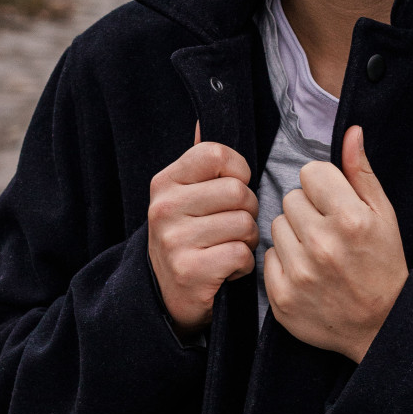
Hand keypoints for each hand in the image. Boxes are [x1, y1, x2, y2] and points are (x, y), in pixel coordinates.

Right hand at [148, 121, 258, 334]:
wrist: (165, 294)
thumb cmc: (187, 236)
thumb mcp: (185, 194)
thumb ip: (199, 160)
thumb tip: (204, 119)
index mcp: (165, 182)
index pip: (217, 154)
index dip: (238, 171)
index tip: (233, 187)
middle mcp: (164, 208)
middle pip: (238, 192)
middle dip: (247, 211)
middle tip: (233, 225)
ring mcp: (174, 241)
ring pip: (244, 224)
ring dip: (247, 240)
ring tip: (228, 246)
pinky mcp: (189, 271)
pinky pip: (241, 254)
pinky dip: (243, 264)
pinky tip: (226, 268)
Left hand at [264, 125, 407, 364]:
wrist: (382, 325)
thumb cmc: (384, 264)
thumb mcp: (383, 215)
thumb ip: (361, 172)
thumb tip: (351, 132)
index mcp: (350, 219)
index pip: (311, 173)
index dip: (324, 187)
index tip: (335, 204)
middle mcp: (322, 244)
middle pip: (291, 197)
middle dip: (308, 210)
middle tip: (327, 232)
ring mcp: (299, 272)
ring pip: (276, 225)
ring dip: (293, 234)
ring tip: (317, 252)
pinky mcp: (282, 296)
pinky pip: (267, 256)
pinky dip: (283, 262)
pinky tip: (306, 272)